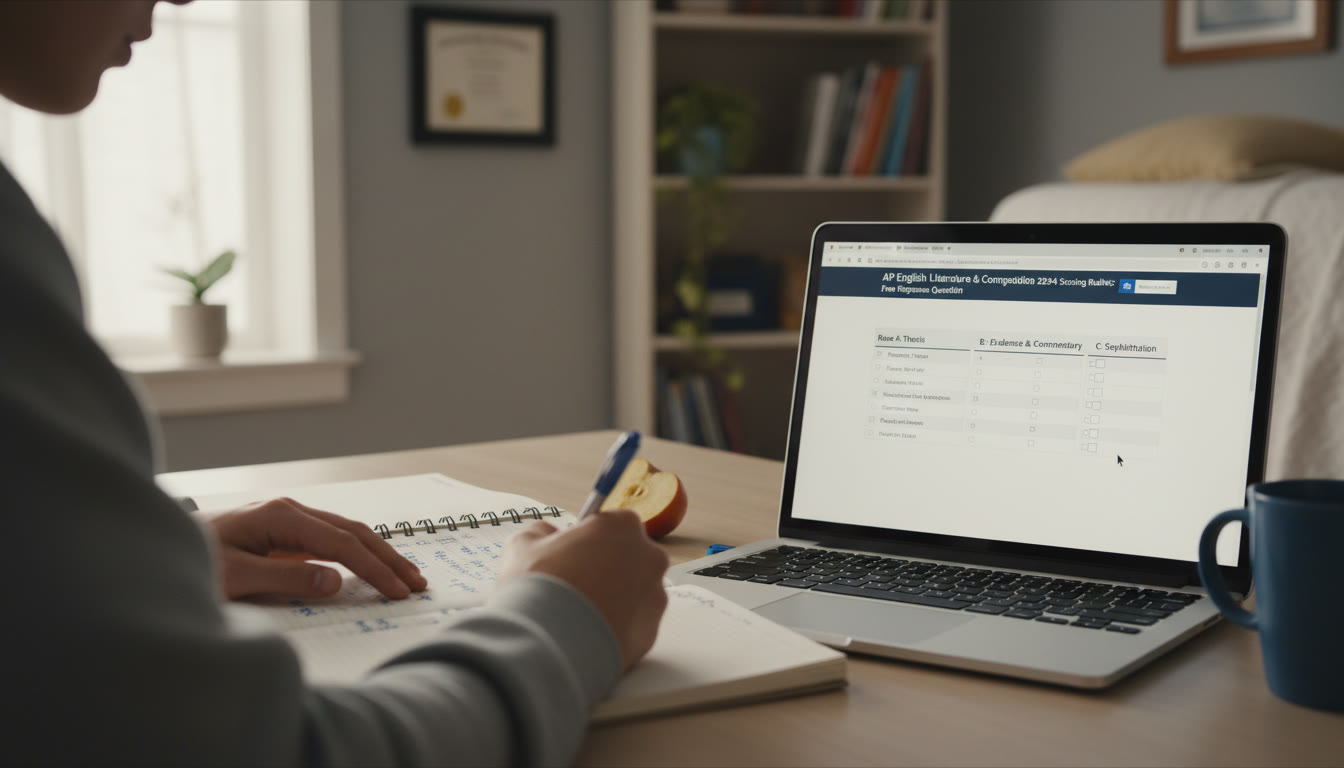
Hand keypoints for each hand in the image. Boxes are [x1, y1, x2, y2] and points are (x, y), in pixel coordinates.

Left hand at [200, 498, 428, 600]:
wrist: (154, 548)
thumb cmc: (192, 561)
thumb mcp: (235, 577)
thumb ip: (287, 579)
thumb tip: (336, 581)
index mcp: (282, 516)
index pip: (343, 543)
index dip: (374, 568)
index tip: (398, 591)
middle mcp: (290, 510)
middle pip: (353, 531)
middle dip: (388, 557)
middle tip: (417, 583)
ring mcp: (288, 518)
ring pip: (346, 532)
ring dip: (378, 554)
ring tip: (406, 575)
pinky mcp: (284, 532)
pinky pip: (331, 539)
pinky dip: (358, 552)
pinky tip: (373, 564)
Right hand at [499, 511, 669, 669]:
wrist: (546, 643)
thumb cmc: (538, 587)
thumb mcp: (524, 544)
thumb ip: (542, 532)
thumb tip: (545, 535)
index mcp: (624, 527)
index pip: (614, 524)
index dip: (591, 539)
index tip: (575, 552)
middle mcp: (649, 558)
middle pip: (631, 558)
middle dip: (608, 568)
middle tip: (576, 584)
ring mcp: (654, 598)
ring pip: (636, 593)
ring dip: (615, 599)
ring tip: (579, 613)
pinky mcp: (651, 633)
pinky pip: (634, 625)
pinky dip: (616, 627)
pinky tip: (589, 632)